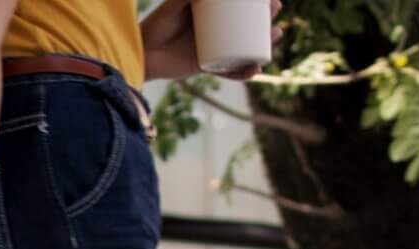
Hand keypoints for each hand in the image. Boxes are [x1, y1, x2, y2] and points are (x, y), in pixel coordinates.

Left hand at [142, 0, 280, 84]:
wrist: (142, 55)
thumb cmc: (156, 26)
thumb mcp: (173, 6)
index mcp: (211, 15)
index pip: (239, 8)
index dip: (256, 3)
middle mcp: (216, 33)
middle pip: (248, 27)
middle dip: (266, 18)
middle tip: (276, 11)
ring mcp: (214, 50)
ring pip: (245, 49)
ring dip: (263, 44)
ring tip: (276, 35)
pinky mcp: (208, 68)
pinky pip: (230, 72)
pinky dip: (244, 72)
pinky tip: (256, 69)